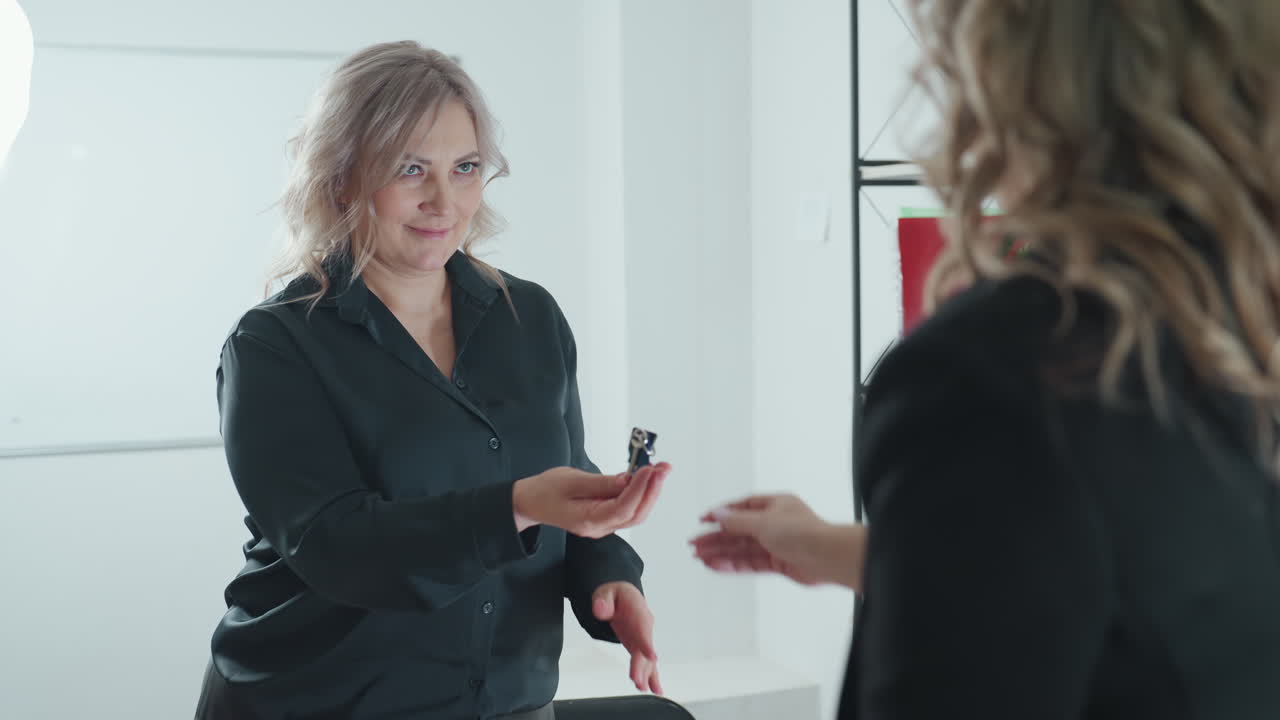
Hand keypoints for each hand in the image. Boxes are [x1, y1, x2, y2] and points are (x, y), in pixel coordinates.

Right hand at [513, 462, 670, 537]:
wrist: (531, 502)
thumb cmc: (546, 490)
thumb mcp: (571, 480)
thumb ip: (601, 483)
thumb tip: (627, 480)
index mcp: (587, 521)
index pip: (622, 508)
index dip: (640, 489)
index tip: (650, 469)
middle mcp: (599, 528)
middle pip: (635, 514)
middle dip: (653, 490)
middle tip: (664, 468)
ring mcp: (604, 525)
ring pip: (635, 513)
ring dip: (650, 491)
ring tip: (660, 470)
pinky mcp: (606, 517)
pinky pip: (629, 508)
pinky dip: (641, 493)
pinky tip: (647, 478)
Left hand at [592, 581, 661, 694]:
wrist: (622, 596)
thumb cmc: (616, 594)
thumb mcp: (606, 592)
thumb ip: (603, 601)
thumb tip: (600, 610)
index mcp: (638, 609)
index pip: (643, 627)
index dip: (646, 642)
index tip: (652, 656)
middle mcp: (645, 625)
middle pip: (644, 648)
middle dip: (642, 665)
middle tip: (638, 681)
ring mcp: (644, 637)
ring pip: (646, 658)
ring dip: (646, 674)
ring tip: (643, 688)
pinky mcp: (639, 647)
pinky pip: (646, 662)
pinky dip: (652, 676)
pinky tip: (655, 689)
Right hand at [690, 494, 865, 590]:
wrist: (826, 557)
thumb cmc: (804, 532)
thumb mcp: (763, 521)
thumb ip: (737, 520)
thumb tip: (718, 514)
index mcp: (775, 505)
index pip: (742, 507)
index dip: (721, 514)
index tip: (704, 519)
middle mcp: (776, 524)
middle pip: (739, 530)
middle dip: (716, 537)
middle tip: (695, 543)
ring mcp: (777, 544)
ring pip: (743, 548)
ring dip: (721, 552)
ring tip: (700, 557)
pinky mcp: (779, 563)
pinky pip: (751, 563)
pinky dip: (733, 564)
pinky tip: (718, 565)